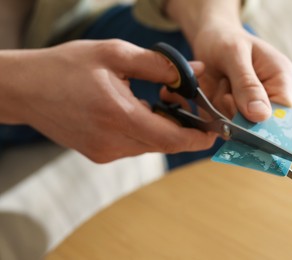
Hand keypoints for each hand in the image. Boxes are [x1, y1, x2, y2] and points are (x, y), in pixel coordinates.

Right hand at [0, 40, 215, 161]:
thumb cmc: (66, 67)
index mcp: (117, 115)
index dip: (197, 137)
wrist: (26, 89)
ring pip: (150, 145)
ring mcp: (105, 151)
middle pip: (164, 143)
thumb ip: (159, 65)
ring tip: (167, 105)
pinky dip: (147, 132)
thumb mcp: (114, 55)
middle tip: (197, 112)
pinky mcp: (99, 154)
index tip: (215, 131)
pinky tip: (143, 112)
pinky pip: (134, 145)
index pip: (170, 138)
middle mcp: (112, 142)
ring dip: (165, 129)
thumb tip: (195, 71)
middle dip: (185, 131)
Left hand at [191, 24, 291, 121]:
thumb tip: (261, 116)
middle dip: (235, 110)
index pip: (282, 115)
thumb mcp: (234, 54)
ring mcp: (252, 109)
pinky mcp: (234, 115)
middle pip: (257, 125)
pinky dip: (214, 112)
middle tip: (224, 84)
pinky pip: (223, 126)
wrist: (209, 40)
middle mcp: (271, 98)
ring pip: (237, 127)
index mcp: (282, 80)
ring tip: (221, 83)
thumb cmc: (226, 40)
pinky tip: (215, 92)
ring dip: (222, 109)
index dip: (261, 120)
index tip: (237, 107)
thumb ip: (247, 84)